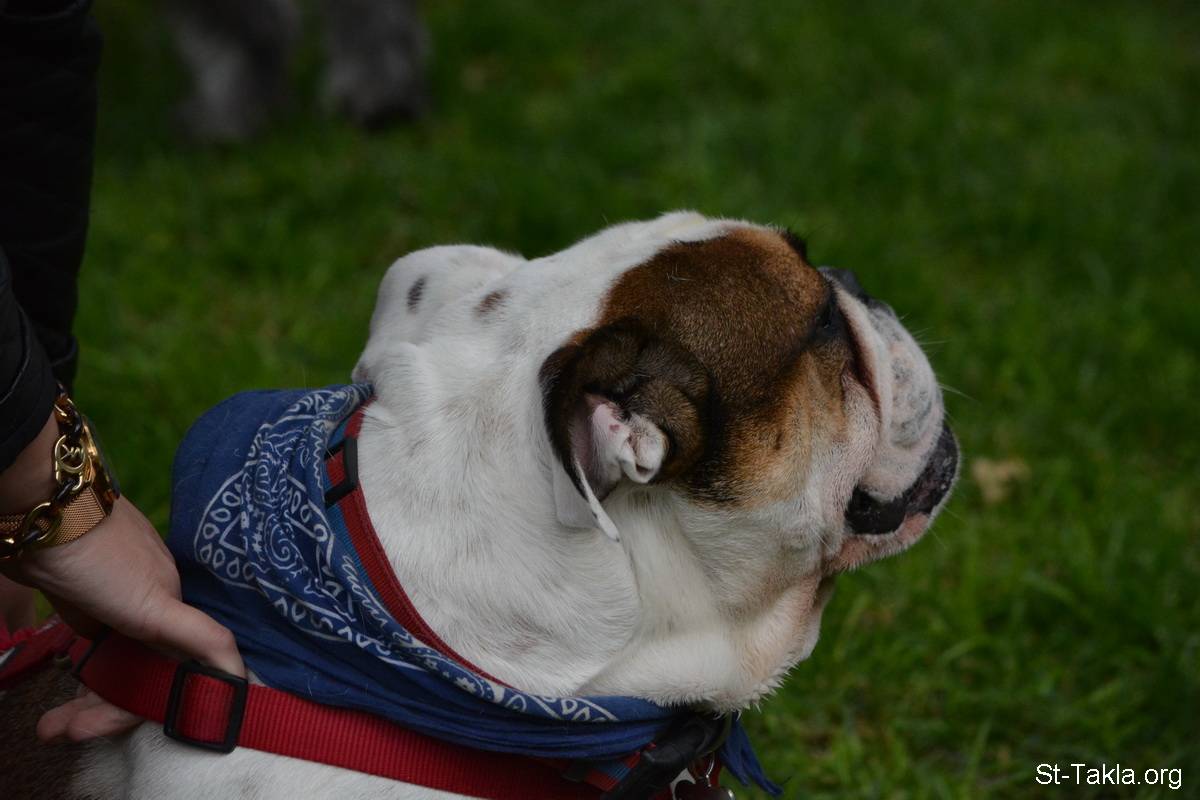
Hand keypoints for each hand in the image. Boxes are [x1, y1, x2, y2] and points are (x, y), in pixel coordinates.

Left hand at [5, 497, 244, 741]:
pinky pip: (93, 645)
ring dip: (85, 697)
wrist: (45, 510)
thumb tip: (240, 675)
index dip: (128, 710)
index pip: (160, 677)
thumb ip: (201, 638)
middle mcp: (148, 610)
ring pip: (110, 663)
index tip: (84, 731)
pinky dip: (82, 670)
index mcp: (168, 611)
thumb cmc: (99, 561)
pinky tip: (66, 682)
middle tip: (54, 730)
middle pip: (132, 674)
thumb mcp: (154, 605)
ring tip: (50, 723)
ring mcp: (117, 602)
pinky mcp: (89, 595)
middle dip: (98, 709)